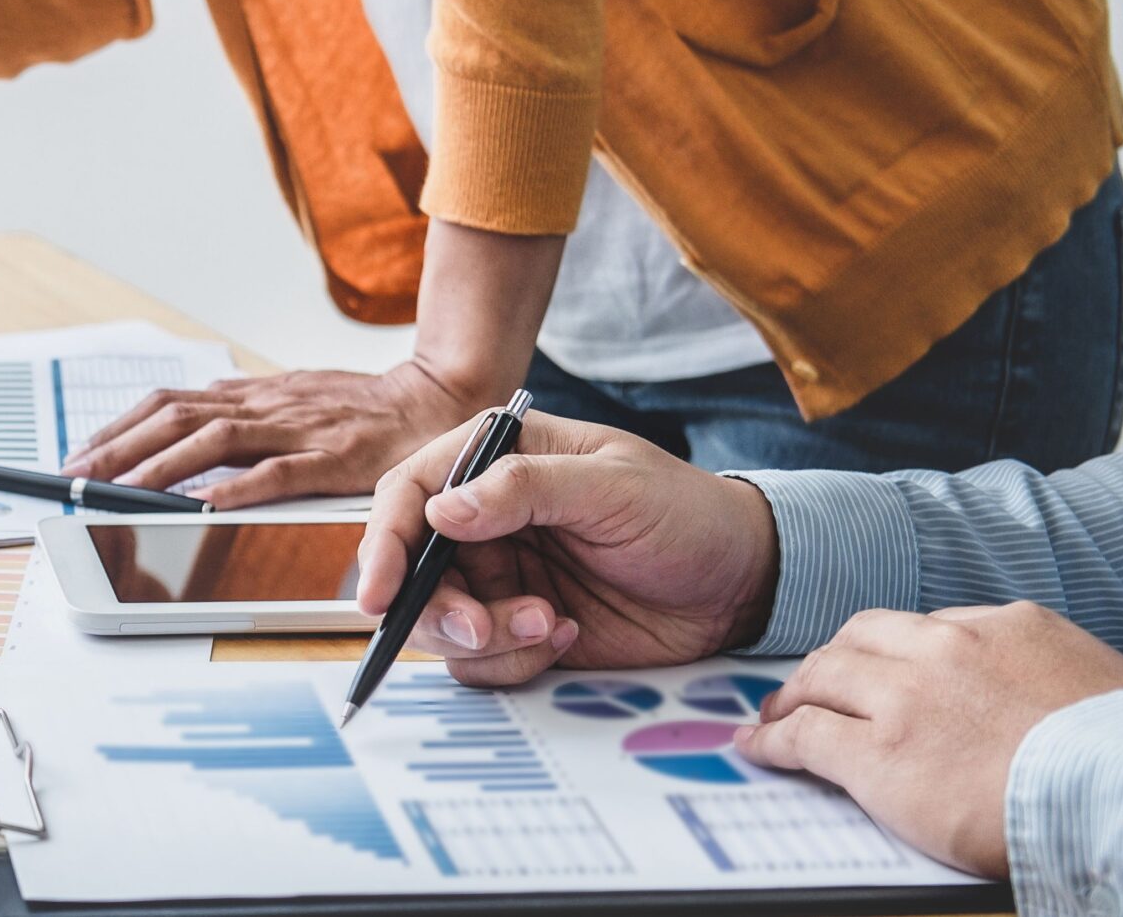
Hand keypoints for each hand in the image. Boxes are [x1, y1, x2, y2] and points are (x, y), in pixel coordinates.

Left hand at [60, 364, 486, 505]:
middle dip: (119, 447)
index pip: (169, 403)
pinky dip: (236, 488)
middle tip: (76, 476)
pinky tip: (201, 506)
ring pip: (214, 439)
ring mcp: (299, 428)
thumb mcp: (292, 400)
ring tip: (119, 491)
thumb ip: (244, 413)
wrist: (437, 400)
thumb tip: (185, 429)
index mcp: (253, 395)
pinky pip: (277, 473)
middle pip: (176, 416)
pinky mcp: (333, 457)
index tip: (80, 454)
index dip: (119, 426)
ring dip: (160, 466)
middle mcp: (267, 405)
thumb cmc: (362, 410)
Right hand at [355, 410, 781, 684]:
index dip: (383, 543)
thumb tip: (444, 509)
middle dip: (438, 610)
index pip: (410, 495)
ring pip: (440, 624)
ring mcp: (499, 578)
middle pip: (411, 570)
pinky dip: (515, 660)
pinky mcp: (519, 628)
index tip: (380, 592)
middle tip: (485, 629)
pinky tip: (568, 636)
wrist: (741, 583)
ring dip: (488, 638)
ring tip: (554, 626)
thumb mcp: (612, 486)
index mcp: (496, 463)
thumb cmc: (686, 513)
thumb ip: (525, 488)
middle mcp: (485, 521)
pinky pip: (481, 660)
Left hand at [735, 603, 1122, 876]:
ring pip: (822, 677)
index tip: (880, 669)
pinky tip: (760, 748)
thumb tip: (1029, 690)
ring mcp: (905, 698)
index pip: (925, 627)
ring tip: (779, 715)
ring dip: (794, 696)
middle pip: (860, 639)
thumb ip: (1040, 671)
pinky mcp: (877, 755)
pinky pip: (804, 737)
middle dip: (831, 662)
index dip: (892, 652)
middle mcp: (945, 649)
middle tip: (814, 685)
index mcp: (1005, 626)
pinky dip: (774, 741)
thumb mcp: (1093, 680)